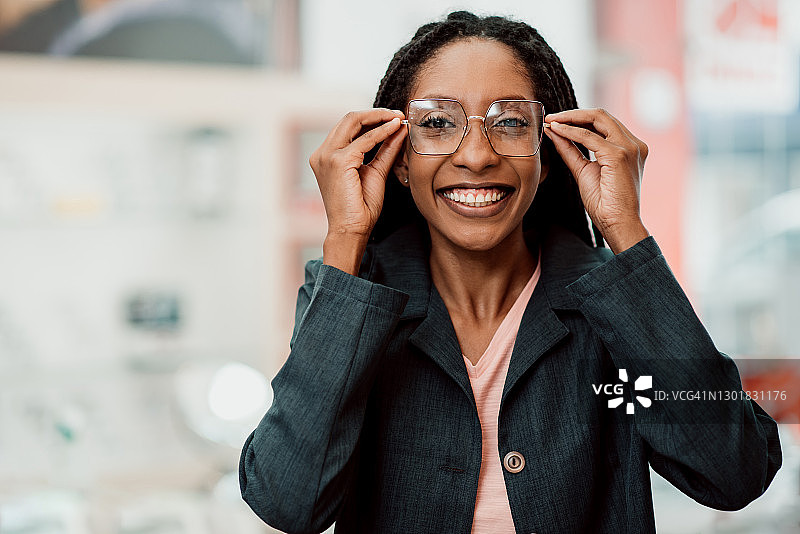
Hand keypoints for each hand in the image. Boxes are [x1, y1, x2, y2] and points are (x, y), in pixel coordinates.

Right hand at [310, 108, 406, 240]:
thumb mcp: (375, 172)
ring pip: (354, 121)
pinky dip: (382, 132)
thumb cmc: (360, 208)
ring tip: (398, 118)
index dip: (372, 119)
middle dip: (376, 113)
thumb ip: (385, 150)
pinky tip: (395, 128)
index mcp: (326, 156)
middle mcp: (322, 153)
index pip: (348, 127)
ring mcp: (327, 156)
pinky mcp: (337, 161)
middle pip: (349, 118)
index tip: (394, 119)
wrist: (351, 230)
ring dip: (379, 117)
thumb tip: (398, 129)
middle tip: (398, 114)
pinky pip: (364, 139)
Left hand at [544, 108, 649, 252]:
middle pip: (601, 115)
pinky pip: (589, 137)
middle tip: (550, 117)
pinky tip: (556, 130)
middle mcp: (633, 144)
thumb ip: (571, 150)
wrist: (618, 224)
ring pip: (597, 119)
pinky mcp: (619, 155)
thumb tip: (554, 132)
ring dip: (570, 118)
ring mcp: (629, 148)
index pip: (603, 123)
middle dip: (573, 114)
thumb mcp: (584, 170)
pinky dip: (570, 132)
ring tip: (551, 121)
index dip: (578, 119)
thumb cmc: (605, 204)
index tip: (556, 121)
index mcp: (629, 147)